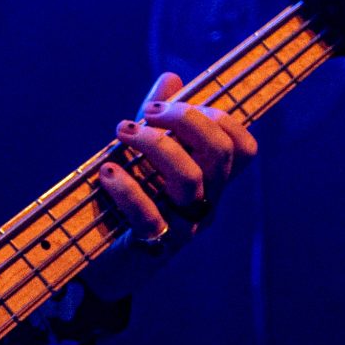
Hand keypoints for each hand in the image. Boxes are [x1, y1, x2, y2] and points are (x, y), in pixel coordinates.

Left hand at [87, 71, 255, 295]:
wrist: (102, 267)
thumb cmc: (127, 205)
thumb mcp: (143, 159)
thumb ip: (159, 121)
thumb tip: (172, 78)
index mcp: (210, 183)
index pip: (242, 148)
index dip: (219, 119)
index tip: (171, 108)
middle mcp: (206, 204)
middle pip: (220, 153)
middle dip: (185, 120)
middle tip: (146, 113)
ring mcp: (184, 228)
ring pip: (189, 179)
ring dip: (155, 145)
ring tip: (122, 132)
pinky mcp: (155, 248)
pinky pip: (150, 215)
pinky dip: (126, 188)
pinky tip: (106, 171)